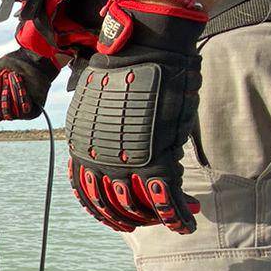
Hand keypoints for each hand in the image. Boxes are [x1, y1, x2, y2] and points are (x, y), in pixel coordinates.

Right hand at [0, 48, 60, 129]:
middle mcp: (3, 111)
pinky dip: (19, 92)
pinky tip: (20, 80)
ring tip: (11, 76)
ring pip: (7, 113)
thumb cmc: (9, 66)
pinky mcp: (32, 112)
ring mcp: (18, 113)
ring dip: (7, 93)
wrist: (30, 59)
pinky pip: (22, 108)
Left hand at [66, 0, 206, 233]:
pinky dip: (178, 216)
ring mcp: (127, 160)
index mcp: (82, 144)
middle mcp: (98, 158)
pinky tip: (188, 222)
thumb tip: (115, 137)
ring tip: (170, 218)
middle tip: (142, 222)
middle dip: (128, 218)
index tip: (115, 214)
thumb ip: (103, 128)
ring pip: (137, 206)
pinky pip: (166, 199)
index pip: (85, 190)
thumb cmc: (124, 67)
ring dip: (154, 218)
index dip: (101, 208)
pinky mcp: (157, 159)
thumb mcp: (99, 102)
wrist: (143, 48)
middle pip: (110, 204)